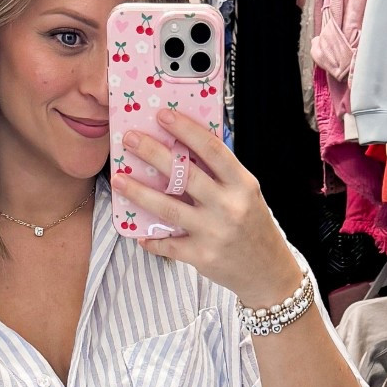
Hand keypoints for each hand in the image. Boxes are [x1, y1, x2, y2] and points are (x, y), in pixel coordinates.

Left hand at [119, 111, 302, 311]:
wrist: (268, 271)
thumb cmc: (253, 226)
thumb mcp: (246, 194)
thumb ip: (220, 175)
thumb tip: (183, 148)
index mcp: (242, 184)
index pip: (212, 149)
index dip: (186, 130)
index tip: (163, 115)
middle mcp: (228, 206)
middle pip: (184, 174)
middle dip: (153, 153)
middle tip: (130, 139)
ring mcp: (214, 232)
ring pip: (168, 208)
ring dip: (139, 193)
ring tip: (118, 180)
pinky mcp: (202, 256)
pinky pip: (168, 245)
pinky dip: (151, 239)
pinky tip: (137, 232)